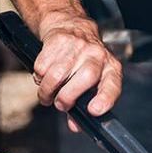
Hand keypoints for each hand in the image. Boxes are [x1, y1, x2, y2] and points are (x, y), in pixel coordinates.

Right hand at [33, 10, 122, 131]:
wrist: (70, 26)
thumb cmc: (83, 61)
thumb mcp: (92, 81)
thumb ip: (83, 104)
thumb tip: (75, 126)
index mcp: (110, 68)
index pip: (112, 84)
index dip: (104, 98)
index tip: (93, 110)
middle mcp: (97, 55)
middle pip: (85, 78)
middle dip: (67, 97)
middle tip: (60, 104)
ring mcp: (78, 46)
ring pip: (57, 75)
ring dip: (47, 91)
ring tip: (48, 93)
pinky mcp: (58, 40)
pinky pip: (42, 67)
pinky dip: (38, 77)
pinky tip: (44, 75)